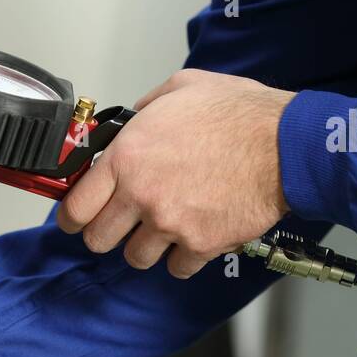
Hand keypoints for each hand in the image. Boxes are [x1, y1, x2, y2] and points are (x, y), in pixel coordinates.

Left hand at [57, 69, 294, 277]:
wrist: (285, 143)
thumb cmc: (238, 112)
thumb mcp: (180, 88)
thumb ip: (146, 108)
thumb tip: (133, 119)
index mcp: (126, 157)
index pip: (76, 206)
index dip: (72, 218)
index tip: (75, 220)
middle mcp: (141, 195)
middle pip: (99, 240)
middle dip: (107, 234)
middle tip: (121, 225)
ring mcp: (170, 223)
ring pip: (137, 258)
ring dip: (146, 247)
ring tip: (163, 228)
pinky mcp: (201, 244)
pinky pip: (177, 268)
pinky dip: (182, 259)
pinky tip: (192, 238)